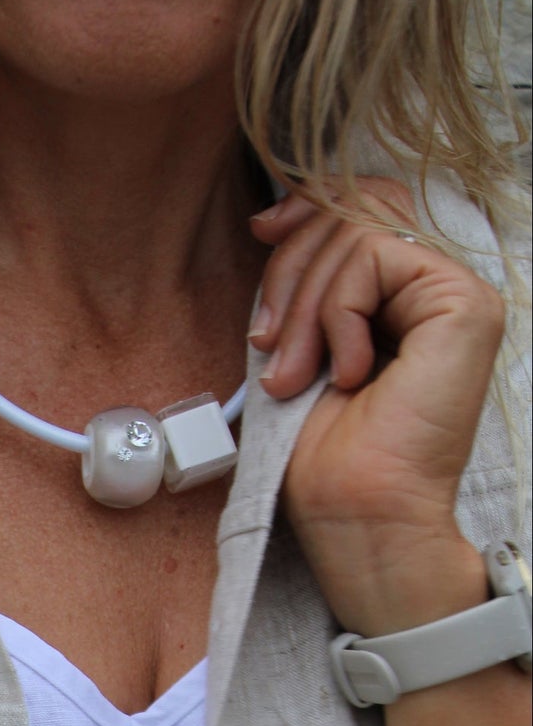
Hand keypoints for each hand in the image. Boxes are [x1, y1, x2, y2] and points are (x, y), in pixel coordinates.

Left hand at [248, 178, 505, 635]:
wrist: (358, 518)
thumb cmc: (327, 459)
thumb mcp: (302, 347)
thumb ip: (307, 284)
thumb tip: (275, 220)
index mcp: (407, 298)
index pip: (363, 208)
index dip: (308, 207)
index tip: (262, 232)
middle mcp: (440, 290)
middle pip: (353, 212)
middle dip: (291, 270)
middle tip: (268, 346)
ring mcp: (458, 295)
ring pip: (358, 232)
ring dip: (304, 304)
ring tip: (294, 373)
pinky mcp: (464, 305)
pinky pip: (375, 257)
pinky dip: (336, 312)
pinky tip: (343, 372)